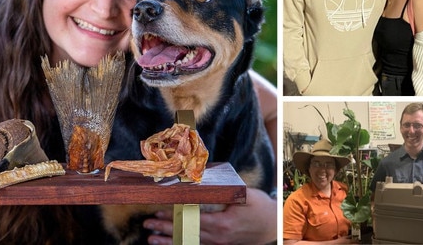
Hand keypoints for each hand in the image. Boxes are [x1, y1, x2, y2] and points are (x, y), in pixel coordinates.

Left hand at [143, 188, 276, 244]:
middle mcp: (218, 237)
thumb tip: (203, 183)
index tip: (159, 211)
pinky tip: (170, 243)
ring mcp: (219, 243)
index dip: (174, 216)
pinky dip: (182, 244)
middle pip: (186, 232)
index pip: (192, 220)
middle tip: (148, 224)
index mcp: (222, 224)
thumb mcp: (246, 196)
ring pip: (189, 242)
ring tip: (152, 238)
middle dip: (165, 228)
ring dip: (169, 240)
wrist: (273, 226)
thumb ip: (225, 192)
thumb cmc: (261, 208)